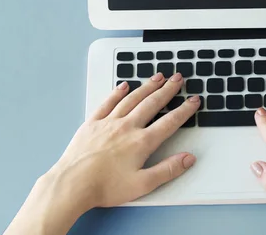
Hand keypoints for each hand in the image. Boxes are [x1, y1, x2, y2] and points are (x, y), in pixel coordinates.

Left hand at [4, 72, 199, 234]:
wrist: (71, 185)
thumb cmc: (104, 187)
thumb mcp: (142, 185)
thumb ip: (167, 170)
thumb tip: (188, 158)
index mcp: (141, 142)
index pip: (169, 122)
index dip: (184, 110)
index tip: (193, 101)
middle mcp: (127, 127)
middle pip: (152, 103)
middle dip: (168, 90)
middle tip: (178, 79)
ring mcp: (109, 122)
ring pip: (132, 99)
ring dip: (147, 86)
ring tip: (158, 77)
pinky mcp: (92, 123)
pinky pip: (108, 103)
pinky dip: (117, 93)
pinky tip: (124, 86)